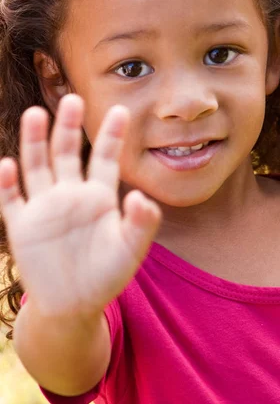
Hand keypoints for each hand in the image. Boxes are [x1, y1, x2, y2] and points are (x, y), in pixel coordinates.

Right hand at [0, 95, 160, 317]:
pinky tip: (8, 165)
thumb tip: (142, 197)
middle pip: (67, 154)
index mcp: (99, 198)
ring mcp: (44, 208)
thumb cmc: (106, 276)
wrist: (73, 305)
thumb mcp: (131, 250)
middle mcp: (70, 195)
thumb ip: (142, 224)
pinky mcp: (22, 226)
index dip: (112, 136)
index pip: (105, 159)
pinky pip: (11, 200)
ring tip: (36, 113)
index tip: (121, 109)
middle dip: (69, 127)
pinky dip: (8, 183)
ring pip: (37, 167)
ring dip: (35, 142)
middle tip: (74, 99)